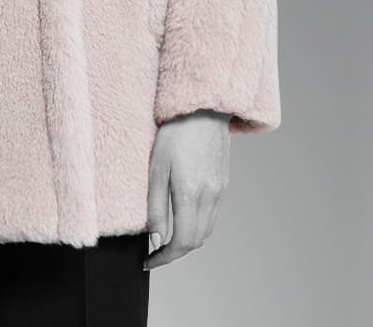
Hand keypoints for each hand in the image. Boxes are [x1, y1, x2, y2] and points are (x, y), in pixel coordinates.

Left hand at [144, 109, 230, 269]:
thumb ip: (156, 207)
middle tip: (155, 252)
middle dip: (175, 252)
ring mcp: (220, 192)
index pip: (182, 243)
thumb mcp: (156, 169)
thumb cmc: (174, 134)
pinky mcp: (223, 184)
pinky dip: (198, 225)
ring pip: (206, 231)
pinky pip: (213, 216)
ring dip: (187, 240)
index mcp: (191, 195)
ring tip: (167, 237)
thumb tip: (156, 239)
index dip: (165, 259)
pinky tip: (184, 217)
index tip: (149, 262)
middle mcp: (210, 198)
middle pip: (196, 241)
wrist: (202, 110)